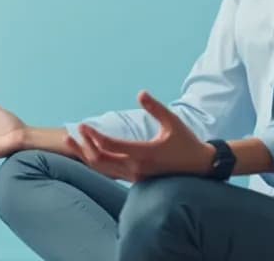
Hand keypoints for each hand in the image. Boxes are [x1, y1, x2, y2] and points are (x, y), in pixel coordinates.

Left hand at [64, 90, 214, 182]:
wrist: (200, 167)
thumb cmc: (187, 142)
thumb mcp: (173, 122)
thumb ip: (155, 108)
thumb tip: (140, 92)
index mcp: (144, 154)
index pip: (110, 146)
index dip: (93, 135)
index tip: (82, 125)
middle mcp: (136, 168)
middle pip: (100, 160)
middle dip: (83, 147)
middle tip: (72, 133)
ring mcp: (136, 177)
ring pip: (103, 169)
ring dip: (87, 157)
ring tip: (73, 143)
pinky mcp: (136, 180)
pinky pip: (111, 173)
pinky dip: (97, 163)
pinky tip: (89, 153)